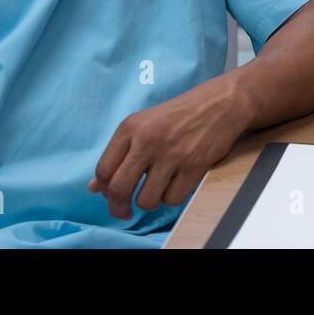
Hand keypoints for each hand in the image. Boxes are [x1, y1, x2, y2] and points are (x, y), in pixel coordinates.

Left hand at [88, 77, 246, 218]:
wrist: (219, 103)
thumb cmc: (179, 114)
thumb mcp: (143, 124)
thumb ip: (119, 154)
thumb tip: (94, 188)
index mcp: (131, 127)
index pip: (103, 170)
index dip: (104, 188)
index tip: (111, 194)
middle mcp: (148, 140)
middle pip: (120, 189)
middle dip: (119, 207)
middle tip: (124, 210)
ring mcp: (172, 154)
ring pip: (146, 200)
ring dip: (150, 201)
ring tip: (157, 189)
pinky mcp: (194, 166)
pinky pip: (172, 199)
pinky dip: (172, 197)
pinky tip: (176, 183)